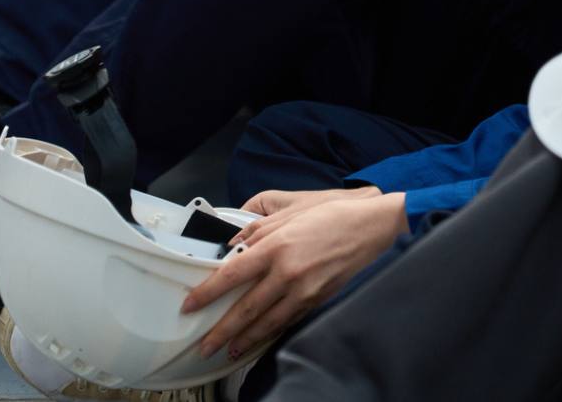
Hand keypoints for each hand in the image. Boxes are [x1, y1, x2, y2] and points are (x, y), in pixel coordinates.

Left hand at [179, 191, 408, 360]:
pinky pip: (290, 320)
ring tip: (229, 350)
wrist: (370, 226)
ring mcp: (305, 289)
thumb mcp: (289, 211)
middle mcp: (288, 272)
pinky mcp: (319, 299)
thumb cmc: (331, 214)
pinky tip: (262, 338)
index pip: (232, 275)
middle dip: (222, 331)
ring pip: (268, 322)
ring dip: (246, 339)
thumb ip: (257, 229)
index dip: (208, 293)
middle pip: (246, 308)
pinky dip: (273, 332)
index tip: (191, 305)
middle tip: (205, 345)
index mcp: (276, 246)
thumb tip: (233, 245)